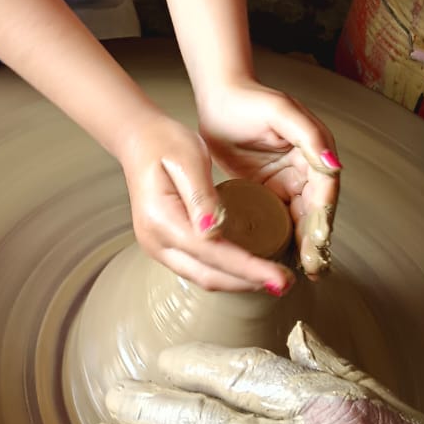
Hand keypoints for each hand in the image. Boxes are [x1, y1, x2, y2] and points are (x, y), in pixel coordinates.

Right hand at [114, 114, 302, 292]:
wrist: (138, 140)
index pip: (212, 253)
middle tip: (285, 282)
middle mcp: (156, 241)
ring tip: (273, 277)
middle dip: (248, 282)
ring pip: (204, 276)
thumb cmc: (165, 142)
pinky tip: (248, 265)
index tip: (280, 278)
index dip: (249, 269)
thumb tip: (215, 231)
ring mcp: (158, 246)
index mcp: (161, 219)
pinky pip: (199, 266)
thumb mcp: (188, 158)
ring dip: (238, 281)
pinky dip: (225, 271)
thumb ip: (202, 195)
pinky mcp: (166, 245)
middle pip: (208, 275)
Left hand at [196, 80, 339, 278]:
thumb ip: (309, 135)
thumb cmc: (248, 99)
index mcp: (314, 150)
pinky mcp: (267, 189)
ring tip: (301, 271)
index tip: (318, 246)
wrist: (217, 98)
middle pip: (315, 211)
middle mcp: (305, 168)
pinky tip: (278, 257)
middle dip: (315, 241)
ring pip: (299, 219)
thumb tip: (333, 164)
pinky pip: (278, 217)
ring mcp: (286, 180)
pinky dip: (282, 237)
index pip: (324, 192)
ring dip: (302, 244)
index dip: (323, 220)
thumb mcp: (280, 111)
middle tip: (312, 269)